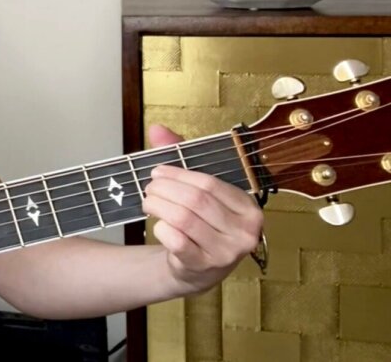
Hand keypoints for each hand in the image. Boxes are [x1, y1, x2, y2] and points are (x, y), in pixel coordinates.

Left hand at [142, 125, 264, 294]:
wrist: (197, 268)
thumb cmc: (201, 223)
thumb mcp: (198, 189)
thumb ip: (181, 156)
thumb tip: (157, 129)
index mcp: (249, 208)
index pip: (209, 184)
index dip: (178, 175)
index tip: (158, 172)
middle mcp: (245, 232)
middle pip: (195, 200)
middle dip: (164, 190)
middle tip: (149, 187)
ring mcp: (227, 252)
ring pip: (184, 219)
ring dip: (158, 206)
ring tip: (148, 202)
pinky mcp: (205, 267)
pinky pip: (177, 241)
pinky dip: (161, 229)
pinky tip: (158, 225)